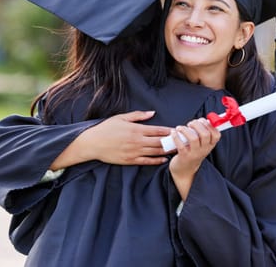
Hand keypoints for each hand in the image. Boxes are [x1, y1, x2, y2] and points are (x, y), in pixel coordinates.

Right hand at [50, 111, 172, 168]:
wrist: (93, 143)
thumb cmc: (107, 128)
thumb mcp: (121, 117)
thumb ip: (138, 115)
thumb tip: (153, 113)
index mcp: (136, 129)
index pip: (157, 130)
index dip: (169, 130)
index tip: (178, 130)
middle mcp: (137, 141)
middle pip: (159, 142)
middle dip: (172, 141)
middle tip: (182, 140)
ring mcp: (134, 152)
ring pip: (155, 152)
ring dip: (167, 151)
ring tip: (177, 149)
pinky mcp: (130, 160)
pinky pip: (146, 161)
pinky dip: (156, 161)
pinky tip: (163, 159)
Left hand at [169, 118, 220, 199]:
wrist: (185, 170)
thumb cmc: (192, 152)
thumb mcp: (202, 145)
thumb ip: (203, 133)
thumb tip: (203, 120)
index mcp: (210, 145)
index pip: (216, 134)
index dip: (209, 124)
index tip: (201, 121)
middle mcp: (204, 150)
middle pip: (205, 134)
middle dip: (196, 125)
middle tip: (190, 124)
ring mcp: (194, 154)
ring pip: (193, 138)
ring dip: (186, 130)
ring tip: (180, 128)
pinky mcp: (184, 157)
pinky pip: (180, 145)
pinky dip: (176, 136)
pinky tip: (173, 133)